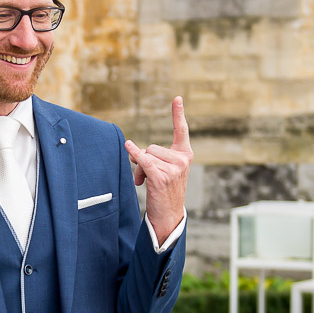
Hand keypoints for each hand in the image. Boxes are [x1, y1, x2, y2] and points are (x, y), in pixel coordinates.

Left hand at [125, 96, 192, 244]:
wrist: (169, 214)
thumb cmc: (164, 190)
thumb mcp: (165, 169)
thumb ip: (154, 157)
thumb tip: (134, 151)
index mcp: (185, 155)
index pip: (181, 131)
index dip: (178, 114)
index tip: (177, 98)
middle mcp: (182, 160)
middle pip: (152, 147)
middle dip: (145, 159)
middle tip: (148, 176)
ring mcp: (173, 169)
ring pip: (146, 155)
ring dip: (140, 168)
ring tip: (147, 182)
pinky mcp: (161, 177)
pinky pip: (144, 161)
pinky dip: (134, 155)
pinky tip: (128, 146)